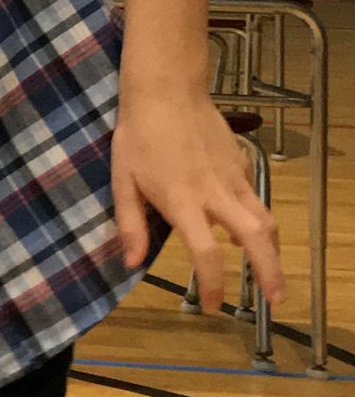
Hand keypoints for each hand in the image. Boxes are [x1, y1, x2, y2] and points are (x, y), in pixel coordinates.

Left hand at [112, 87, 283, 313]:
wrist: (166, 90)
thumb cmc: (138, 136)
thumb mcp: (122, 181)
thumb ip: (130, 224)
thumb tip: (132, 263)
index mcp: (183, 201)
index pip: (206, 251)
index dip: (212, 283)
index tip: (213, 306)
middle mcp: (216, 192)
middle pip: (256, 238)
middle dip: (270, 272)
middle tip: (276, 302)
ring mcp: (233, 176)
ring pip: (264, 218)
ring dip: (272, 250)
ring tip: (271, 277)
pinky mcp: (241, 163)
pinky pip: (254, 198)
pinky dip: (256, 221)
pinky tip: (243, 233)